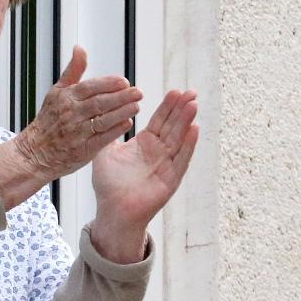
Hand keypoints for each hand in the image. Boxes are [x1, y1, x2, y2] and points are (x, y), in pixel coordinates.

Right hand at [0, 47, 141, 210]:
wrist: (35, 152)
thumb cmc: (49, 120)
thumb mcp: (57, 92)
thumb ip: (73, 71)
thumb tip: (80, 48)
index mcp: (66, 98)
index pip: (90, 87)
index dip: (108, 84)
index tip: (124, 81)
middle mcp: (71, 113)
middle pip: (99, 102)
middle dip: (121, 97)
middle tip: (138, 92)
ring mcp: (77, 132)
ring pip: (102, 119)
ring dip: (121, 112)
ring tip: (136, 106)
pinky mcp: (82, 149)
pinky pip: (102, 138)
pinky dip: (114, 130)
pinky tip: (126, 123)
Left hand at [88, 88, 198, 261]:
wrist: (112, 210)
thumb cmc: (108, 184)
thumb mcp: (105, 151)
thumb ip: (109, 132)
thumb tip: (106, 111)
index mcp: (145, 144)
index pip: (159, 120)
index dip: (168, 106)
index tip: (176, 91)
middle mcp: (158, 152)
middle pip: (173, 126)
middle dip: (182, 109)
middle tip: (191, 92)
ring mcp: (166, 165)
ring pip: (179, 139)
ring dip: (187, 122)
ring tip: (194, 104)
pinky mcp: (171, 179)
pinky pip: (181, 159)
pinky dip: (188, 145)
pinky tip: (195, 129)